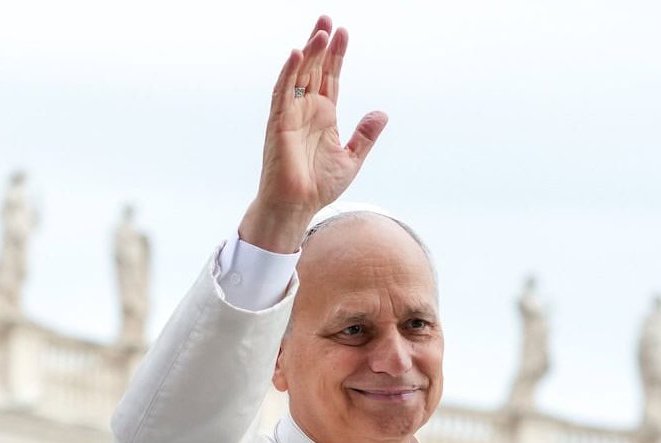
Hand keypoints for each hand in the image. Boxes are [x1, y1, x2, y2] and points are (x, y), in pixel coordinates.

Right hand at [240, 16, 388, 252]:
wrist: (297, 206)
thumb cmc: (318, 187)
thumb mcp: (351, 158)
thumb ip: (365, 135)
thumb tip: (381, 113)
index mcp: (323, 115)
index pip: (330, 77)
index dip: (337, 55)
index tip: (344, 32)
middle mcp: (306, 109)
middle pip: (314, 68)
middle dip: (321, 44)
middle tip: (328, 19)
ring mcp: (291, 114)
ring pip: (299, 75)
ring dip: (309, 52)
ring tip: (321, 31)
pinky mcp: (279, 122)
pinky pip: (282, 92)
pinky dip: (288, 72)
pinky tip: (297, 53)